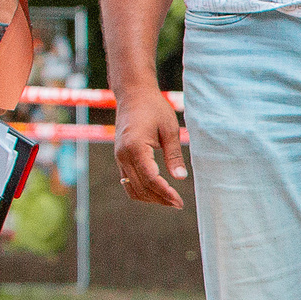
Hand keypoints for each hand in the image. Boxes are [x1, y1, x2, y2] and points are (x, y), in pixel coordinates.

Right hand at [114, 88, 187, 208]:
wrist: (133, 95)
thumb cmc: (154, 108)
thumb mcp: (169, 129)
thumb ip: (174, 155)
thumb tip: (180, 178)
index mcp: (135, 147)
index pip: (150, 178)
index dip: (165, 193)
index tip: (179, 201)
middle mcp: (123, 155)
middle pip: (141, 187)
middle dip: (160, 199)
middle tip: (178, 204)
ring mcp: (119, 157)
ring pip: (132, 188)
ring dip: (150, 197)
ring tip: (169, 200)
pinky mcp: (120, 158)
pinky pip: (127, 181)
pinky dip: (141, 190)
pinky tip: (156, 192)